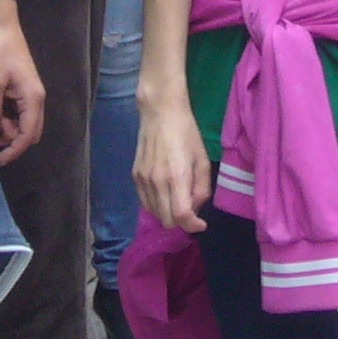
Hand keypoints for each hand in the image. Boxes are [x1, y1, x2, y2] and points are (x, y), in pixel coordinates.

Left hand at [0, 11, 45, 162]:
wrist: (0, 25)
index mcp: (33, 98)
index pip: (28, 134)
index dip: (14, 150)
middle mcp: (35, 99)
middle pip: (27, 132)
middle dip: (8, 141)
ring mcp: (28, 94)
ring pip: (20, 123)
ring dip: (3, 130)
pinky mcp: (20, 89)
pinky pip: (15, 112)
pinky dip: (2, 118)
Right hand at [135, 100, 214, 231]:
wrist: (160, 112)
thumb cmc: (186, 133)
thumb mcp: (202, 160)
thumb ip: (202, 188)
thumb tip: (195, 208)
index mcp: (177, 176)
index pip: (181, 215)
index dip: (193, 226)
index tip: (201, 224)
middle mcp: (157, 181)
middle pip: (167, 220)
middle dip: (182, 222)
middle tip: (191, 210)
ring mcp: (143, 180)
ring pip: (155, 213)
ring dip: (168, 214)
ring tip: (178, 199)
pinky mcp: (135, 176)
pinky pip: (145, 202)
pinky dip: (157, 205)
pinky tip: (165, 194)